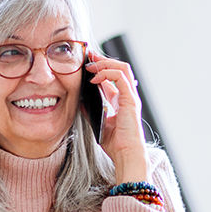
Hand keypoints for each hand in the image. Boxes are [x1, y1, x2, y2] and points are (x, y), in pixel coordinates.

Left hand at [85, 52, 148, 182]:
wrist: (125, 155)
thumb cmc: (115, 144)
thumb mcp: (98, 123)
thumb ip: (92, 110)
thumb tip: (80, 101)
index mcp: (121, 101)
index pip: (113, 77)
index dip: (101, 68)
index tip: (87, 63)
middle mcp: (128, 96)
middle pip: (119, 68)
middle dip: (103, 60)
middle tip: (89, 57)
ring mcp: (130, 97)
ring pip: (122, 68)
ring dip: (105, 63)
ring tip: (90, 65)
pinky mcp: (130, 100)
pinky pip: (120, 77)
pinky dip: (107, 73)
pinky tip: (94, 78)